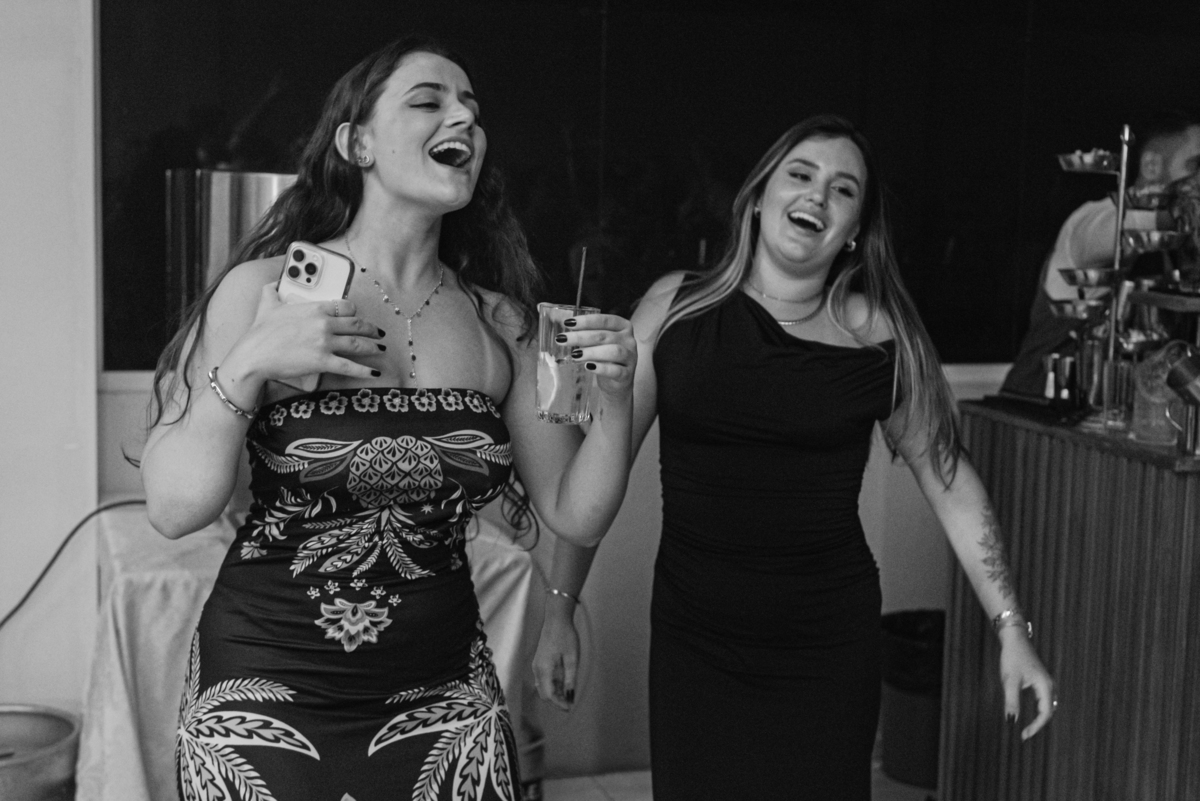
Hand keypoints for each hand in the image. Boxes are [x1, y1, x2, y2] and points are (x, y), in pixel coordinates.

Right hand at [225, 283, 384, 384]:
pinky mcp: (323, 362)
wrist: (254, 355)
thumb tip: (274, 281)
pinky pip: (350, 366)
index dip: (355, 312)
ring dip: (373, 347)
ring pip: (358, 344)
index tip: (358, 316)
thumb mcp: (267, 303)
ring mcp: (325, 343)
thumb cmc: (260, 331)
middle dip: (372, 329)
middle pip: (357, 325)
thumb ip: (272, 289)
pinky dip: (365, 370)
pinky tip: (374, 372)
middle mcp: (324, 323)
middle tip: (379, 333)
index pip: (345, 306)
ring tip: (380, 349)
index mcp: (315, 308)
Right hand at [532, 609, 580, 711]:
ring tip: (569, 693)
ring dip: (555, 692)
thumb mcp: (572, 658)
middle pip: (544, 693)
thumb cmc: (565, 637)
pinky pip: (544, 679)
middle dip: (556, 700)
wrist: (556, 619)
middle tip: (570, 701)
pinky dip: (553, 684)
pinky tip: (564, 683)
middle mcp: (537, 670)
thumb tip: (570, 696)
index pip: (548, 695)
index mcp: (544, 670)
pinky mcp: (539, 662)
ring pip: (543, 686)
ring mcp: (537, 665)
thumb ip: (570, 678)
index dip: (559, 703)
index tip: (570, 707)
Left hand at [558, 313, 636, 399]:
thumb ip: (588, 337)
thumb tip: (567, 335)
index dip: (586, 321)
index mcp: (623, 327)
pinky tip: (589, 367)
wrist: (618, 382)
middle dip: (581, 337)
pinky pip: (616, 370)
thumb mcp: (599, 344)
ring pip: (613, 351)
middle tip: (563, 339)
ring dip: (592, 352)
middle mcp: (629, 340)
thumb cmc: (606, 358)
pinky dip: (601, 368)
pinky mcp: (627, 375)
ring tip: (574, 355)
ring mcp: (630, 358)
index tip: (568, 323)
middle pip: (605, 336)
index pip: (605, 320)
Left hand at [999, 628, 1055, 739]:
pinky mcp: (1041, 681)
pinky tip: (1028, 714)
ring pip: (1047, 706)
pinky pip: (1043, 700)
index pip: (1044, 714)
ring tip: (1027, 727)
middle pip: (1048, 712)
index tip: (1023, 735)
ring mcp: (1046, 683)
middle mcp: (1049, 686)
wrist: (1015, 639)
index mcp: (1045, 687)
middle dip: (1038, 724)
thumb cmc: (1013, 657)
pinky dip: (1037, 710)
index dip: (1035, 727)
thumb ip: (1011, 702)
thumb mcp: (1010, 681)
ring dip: (1039, 718)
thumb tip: (1012, 721)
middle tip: (1024, 734)